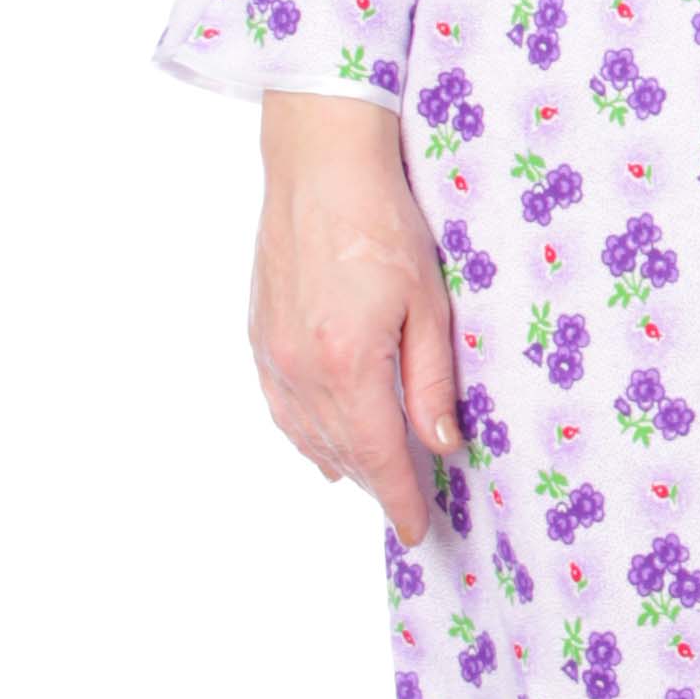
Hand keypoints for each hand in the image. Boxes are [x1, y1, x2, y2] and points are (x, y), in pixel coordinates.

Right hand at [248, 94, 459, 550]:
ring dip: (342, 463)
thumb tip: (440, 446)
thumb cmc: (382, 222)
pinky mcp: (259, 335)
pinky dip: (305, 433)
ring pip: (307, 435)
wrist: (319, 166)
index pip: (379, 457)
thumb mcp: (429, 303)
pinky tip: (324, 442)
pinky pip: (281, 408)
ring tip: (374, 480)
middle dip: (378, 486)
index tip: (417, 532)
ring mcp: (272, 355)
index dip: (400, 501)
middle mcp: (301, 370)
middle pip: (343, 452)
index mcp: (348, 365)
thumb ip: (432, 381)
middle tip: (409, 507)